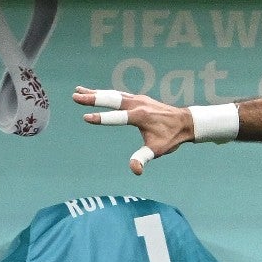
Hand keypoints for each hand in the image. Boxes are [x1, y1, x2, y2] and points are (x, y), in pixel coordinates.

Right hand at [74, 86, 192, 174]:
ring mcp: (138, 99)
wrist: (186, 122)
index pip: (117, 118)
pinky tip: (96, 92)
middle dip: (93, 98)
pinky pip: (119, 95)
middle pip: (112, 100)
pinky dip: (106, 93)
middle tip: (75, 96)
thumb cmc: (171, 137)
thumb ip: (143, 158)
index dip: (102, 118)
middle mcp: (138, 105)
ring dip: (96, 93)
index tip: (86, 117)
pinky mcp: (139, 99)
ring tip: (78, 90)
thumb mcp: (158, 150)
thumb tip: (135, 170)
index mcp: (140, 116)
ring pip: (113, 95)